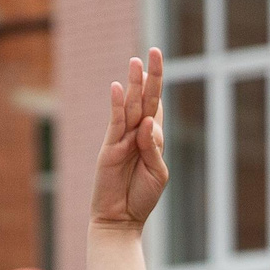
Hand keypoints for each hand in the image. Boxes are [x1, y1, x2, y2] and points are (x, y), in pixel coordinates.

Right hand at [90, 50, 169, 229]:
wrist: (121, 219)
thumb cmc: (141, 197)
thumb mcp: (157, 172)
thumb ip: (153, 147)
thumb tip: (146, 122)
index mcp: (151, 139)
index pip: (155, 106)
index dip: (158, 86)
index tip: (159, 63)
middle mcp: (136, 134)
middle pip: (144, 99)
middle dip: (150, 76)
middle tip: (154, 51)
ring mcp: (121, 139)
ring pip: (129, 106)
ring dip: (133, 84)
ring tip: (136, 62)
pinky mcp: (109, 148)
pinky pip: (114, 123)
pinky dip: (115, 105)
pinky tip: (117, 88)